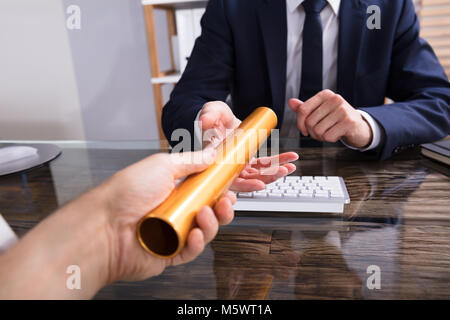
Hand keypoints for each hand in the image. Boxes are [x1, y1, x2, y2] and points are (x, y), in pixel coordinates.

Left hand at [100, 149, 235, 281]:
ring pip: (204, 231)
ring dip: (211, 223)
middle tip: (225, 202)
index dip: (219, 189)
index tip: (229, 185)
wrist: (103, 226)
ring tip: (204, 215)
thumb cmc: (124, 194)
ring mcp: (172, 233)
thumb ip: (190, 161)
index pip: (204, 190)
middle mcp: (174, 212)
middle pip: (209, 211)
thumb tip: (210, 155)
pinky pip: (191, 250)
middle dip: (221, 208)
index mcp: (173, 190)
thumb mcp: (161, 166)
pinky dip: (197, 243)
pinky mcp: (169, 254)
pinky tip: (195, 234)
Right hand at [199, 101, 298, 191]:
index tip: (260, 185)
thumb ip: (208, 115)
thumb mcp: (210, 112)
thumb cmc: (212, 117)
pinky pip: (266, 164)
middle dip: (267, 178)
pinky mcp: (249, 160)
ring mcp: (240, 165)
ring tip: (289, 167)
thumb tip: (204, 122)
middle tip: (282, 171)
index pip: (230, 179)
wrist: (219, 118)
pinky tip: (291, 158)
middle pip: (248, 180)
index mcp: (217, 160)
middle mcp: (228, 166)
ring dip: (276, 171)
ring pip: (259, 173)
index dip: (245, 185)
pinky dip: (279, 161)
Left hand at [289, 90, 372, 147]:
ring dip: (321, 137)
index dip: (300, 124)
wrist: (358, 127)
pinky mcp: (349, 122)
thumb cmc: (336, 119)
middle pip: (309, 122)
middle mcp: (335, 99)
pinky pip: (328, 136)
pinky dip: (330, 139)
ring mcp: (343, 110)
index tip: (304, 130)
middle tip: (321, 132)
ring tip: (329, 132)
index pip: (303, 110)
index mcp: (325, 94)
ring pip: (318, 130)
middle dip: (312, 132)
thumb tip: (290, 102)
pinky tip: (337, 135)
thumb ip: (305, 108)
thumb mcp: (320, 111)